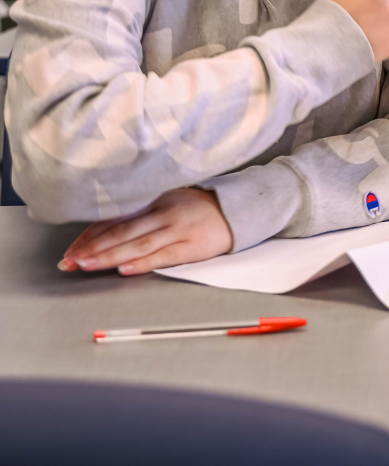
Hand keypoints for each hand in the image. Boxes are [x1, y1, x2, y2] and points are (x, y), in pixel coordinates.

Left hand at [57, 188, 233, 275]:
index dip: (91, 234)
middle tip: (70, 260)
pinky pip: (163, 255)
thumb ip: (143, 212)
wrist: (237, 209)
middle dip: (93, 247)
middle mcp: (164, 212)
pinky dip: (142, 262)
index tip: (72, 249)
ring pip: (137, 243)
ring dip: (109, 256)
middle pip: (122, 230)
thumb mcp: (170, 200)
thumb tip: (107, 229)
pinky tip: (125, 269)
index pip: (116, 217)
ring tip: (87, 264)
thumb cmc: (200, 208)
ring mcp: (178, 229)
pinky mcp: (192, 246)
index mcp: (156, 200)